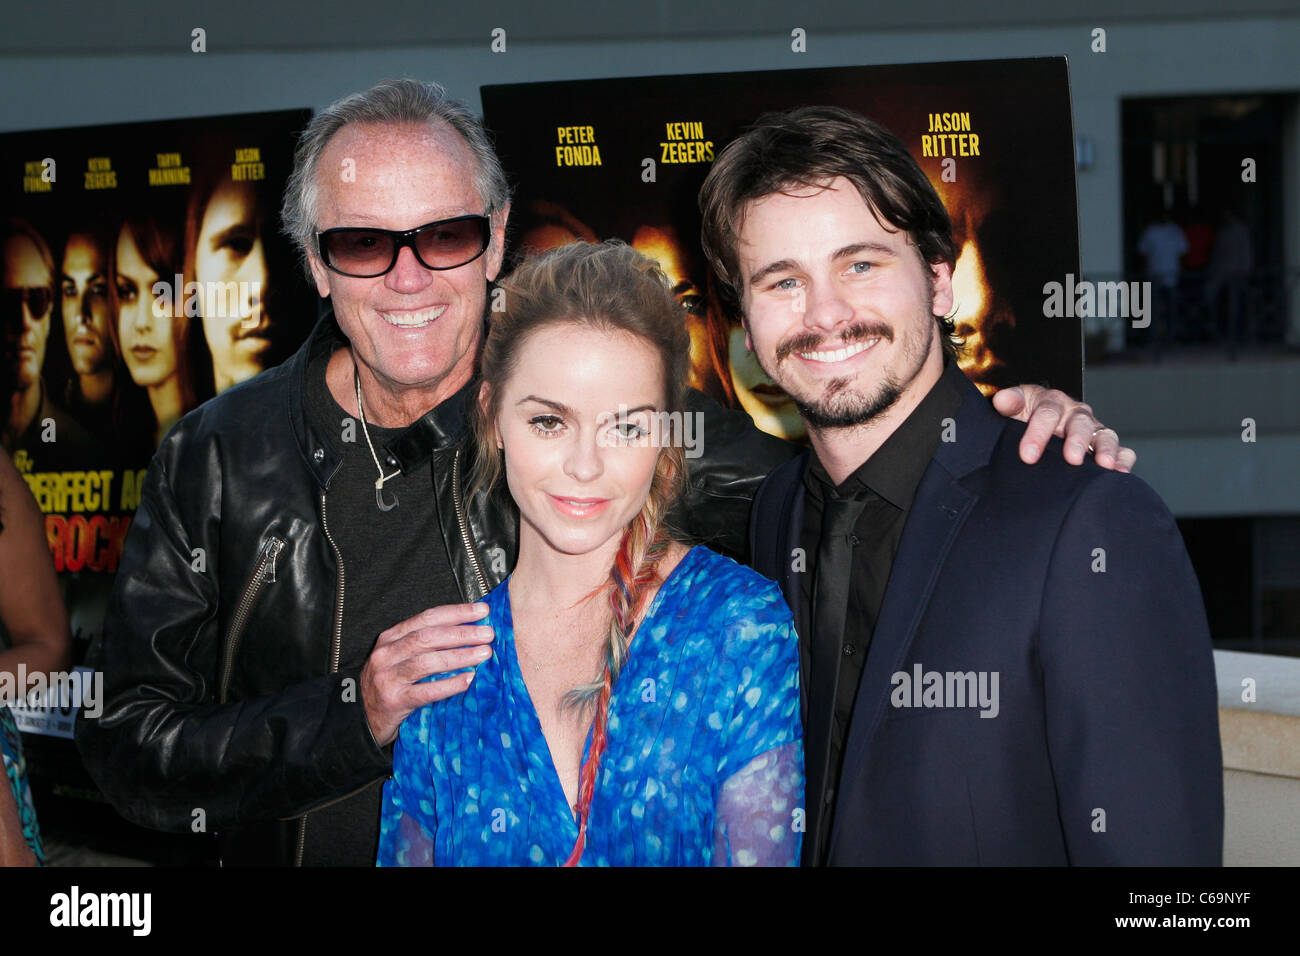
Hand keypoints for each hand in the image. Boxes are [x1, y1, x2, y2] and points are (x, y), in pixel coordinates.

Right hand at [361, 602, 492, 746]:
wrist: (362, 719)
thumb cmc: (389, 684)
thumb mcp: (399, 658)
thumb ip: (424, 645)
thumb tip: (469, 631)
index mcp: (390, 638)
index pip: (427, 618)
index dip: (456, 612)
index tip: (482, 611)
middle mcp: (386, 654)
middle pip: (428, 637)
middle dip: (462, 633)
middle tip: (488, 634)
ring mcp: (388, 678)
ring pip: (427, 662)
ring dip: (459, 656)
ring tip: (484, 653)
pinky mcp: (394, 701)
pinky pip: (426, 691)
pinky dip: (449, 685)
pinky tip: (468, 680)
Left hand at [991, 385, 1135, 472]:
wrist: (1037, 421)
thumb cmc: (1026, 416)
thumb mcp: (1016, 407)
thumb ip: (1010, 403)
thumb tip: (1002, 400)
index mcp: (1052, 403)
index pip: (1047, 413)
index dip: (1038, 433)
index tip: (1028, 455)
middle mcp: (1076, 414)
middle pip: (1079, 423)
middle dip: (1076, 441)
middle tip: (1072, 459)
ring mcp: (1093, 429)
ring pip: (1104, 435)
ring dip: (1106, 449)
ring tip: (1105, 464)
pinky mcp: (1106, 445)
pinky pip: (1122, 450)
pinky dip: (1124, 459)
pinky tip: (1121, 473)